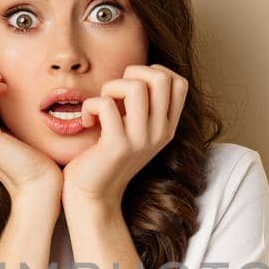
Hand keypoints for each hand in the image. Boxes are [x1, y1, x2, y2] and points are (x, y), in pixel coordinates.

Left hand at [61, 64, 187, 211]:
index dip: (155, 72)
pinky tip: (88, 122)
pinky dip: (90, 106)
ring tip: (101, 106)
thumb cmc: (106, 157)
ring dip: (110, 87)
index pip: (180, 83)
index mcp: (167, 127)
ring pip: (135, 87)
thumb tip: (137, 72)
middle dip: (132, 74)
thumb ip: (143, 106)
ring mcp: (141, 140)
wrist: (92, 196)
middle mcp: (160, 133)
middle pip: (161, 78)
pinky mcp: (117, 146)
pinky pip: (105, 105)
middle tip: (115, 93)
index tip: (132, 86)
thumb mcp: (134, 130)